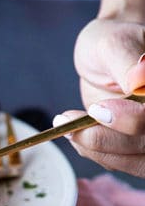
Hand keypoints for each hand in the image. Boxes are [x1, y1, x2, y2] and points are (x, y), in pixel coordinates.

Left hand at [54, 17, 144, 176]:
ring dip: (97, 150)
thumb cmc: (111, 42)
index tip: (97, 110)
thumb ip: (127, 62)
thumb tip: (139, 81)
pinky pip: (123, 163)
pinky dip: (96, 154)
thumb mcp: (115, 43)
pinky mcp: (137, 146)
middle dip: (105, 140)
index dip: (131, 120)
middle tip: (67, 123)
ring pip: (137, 162)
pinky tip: (76, 134)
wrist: (105, 53)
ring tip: (68, 128)